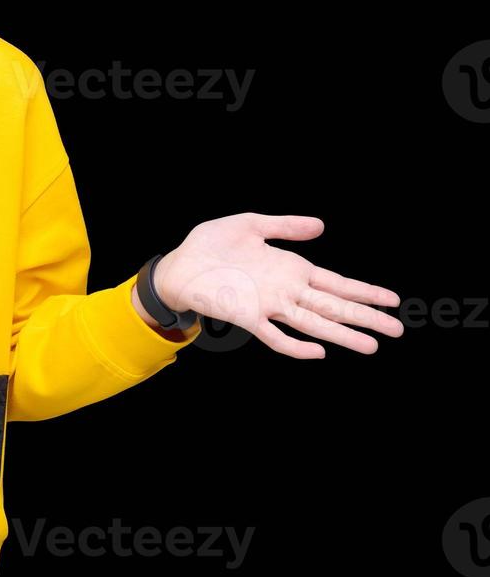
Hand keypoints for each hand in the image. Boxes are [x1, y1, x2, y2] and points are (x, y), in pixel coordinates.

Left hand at [153, 214, 403, 358]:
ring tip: (372, 346)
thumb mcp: (252, 225)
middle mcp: (286, 290)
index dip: (364, 291)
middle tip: (398, 330)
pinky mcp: (247, 317)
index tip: (393, 299)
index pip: (336, 283)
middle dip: (366, 317)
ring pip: (314, 323)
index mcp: (291, 268)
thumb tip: (322, 225)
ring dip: (342, 335)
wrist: (178, 264)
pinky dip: (296, 346)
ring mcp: (269, 305)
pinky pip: (275, 336)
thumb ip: (287, 226)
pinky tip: (317, 351)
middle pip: (334, 306)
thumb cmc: (211, 244)